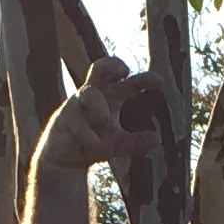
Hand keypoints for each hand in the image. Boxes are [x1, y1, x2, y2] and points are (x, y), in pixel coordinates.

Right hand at [34, 58, 164, 178]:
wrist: (64, 158)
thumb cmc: (93, 142)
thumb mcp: (118, 144)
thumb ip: (136, 143)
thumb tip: (157, 139)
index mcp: (110, 96)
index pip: (127, 82)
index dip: (143, 80)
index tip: (159, 81)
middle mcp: (94, 94)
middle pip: (100, 68)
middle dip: (111, 65)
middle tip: (124, 71)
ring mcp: (77, 104)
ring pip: (88, 94)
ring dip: (98, 107)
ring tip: (104, 120)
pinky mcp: (63, 119)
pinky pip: (76, 122)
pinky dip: (86, 133)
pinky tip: (94, 142)